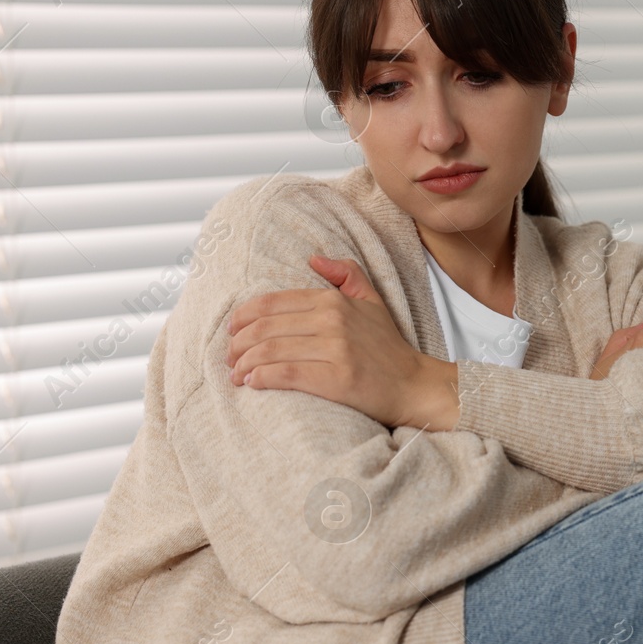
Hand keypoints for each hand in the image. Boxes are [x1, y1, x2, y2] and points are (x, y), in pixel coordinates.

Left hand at [225, 254, 458, 429]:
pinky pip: (285, 374)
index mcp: (333, 301)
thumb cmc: (388, 347)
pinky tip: (252, 383)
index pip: (272, 303)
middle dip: (237, 344)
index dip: (243, 317)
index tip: (231, 331)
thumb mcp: (372, 300)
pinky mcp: (336, 379)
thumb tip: (314, 258)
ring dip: (243, 363)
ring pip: (270, 351)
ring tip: (235, 374)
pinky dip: (261, 378)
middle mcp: (332, 321)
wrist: (414, 385)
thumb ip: (346, 273)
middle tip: (229, 357)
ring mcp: (335, 350)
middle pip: (265, 328)